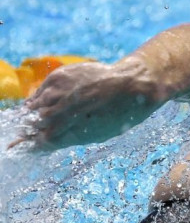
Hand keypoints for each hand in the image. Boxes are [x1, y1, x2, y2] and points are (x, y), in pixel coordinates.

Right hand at [10, 62, 146, 149]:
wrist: (130, 86)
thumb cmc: (118, 115)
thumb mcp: (94, 135)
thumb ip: (67, 138)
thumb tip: (45, 141)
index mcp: (66, 134)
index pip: (36, 142)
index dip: (30, 144)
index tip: (27, 145)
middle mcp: (57, 114)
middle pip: (31, 125)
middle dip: (31, 128)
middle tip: (36, 129)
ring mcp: (56, 94)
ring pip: (33, 107)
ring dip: (36, 113)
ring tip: (48, 115)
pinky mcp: (57, 77)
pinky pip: (40, 91)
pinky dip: (42, 98)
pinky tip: (51, 100)